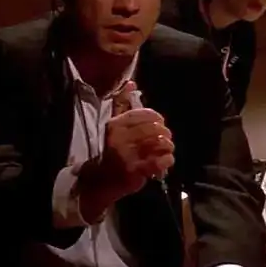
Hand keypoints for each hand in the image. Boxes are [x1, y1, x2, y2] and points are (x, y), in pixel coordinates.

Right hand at [78, 81, 173, 218]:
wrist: (98, 183)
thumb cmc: (108, 152)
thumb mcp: (112, 126)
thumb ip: (121, 104)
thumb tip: (132, 83)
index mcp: (114, 125)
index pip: (143, 114)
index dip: (156, 117)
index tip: (161, 122)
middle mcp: (119, 138)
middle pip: (153, 129)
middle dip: (165, 133)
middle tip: (167, 138)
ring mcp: (126, 155)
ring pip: (158, 143)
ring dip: (167, 146)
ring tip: (168, 149)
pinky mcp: (133, 171)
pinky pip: (158, 162)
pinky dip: (167, 160)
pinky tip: (168, 160)